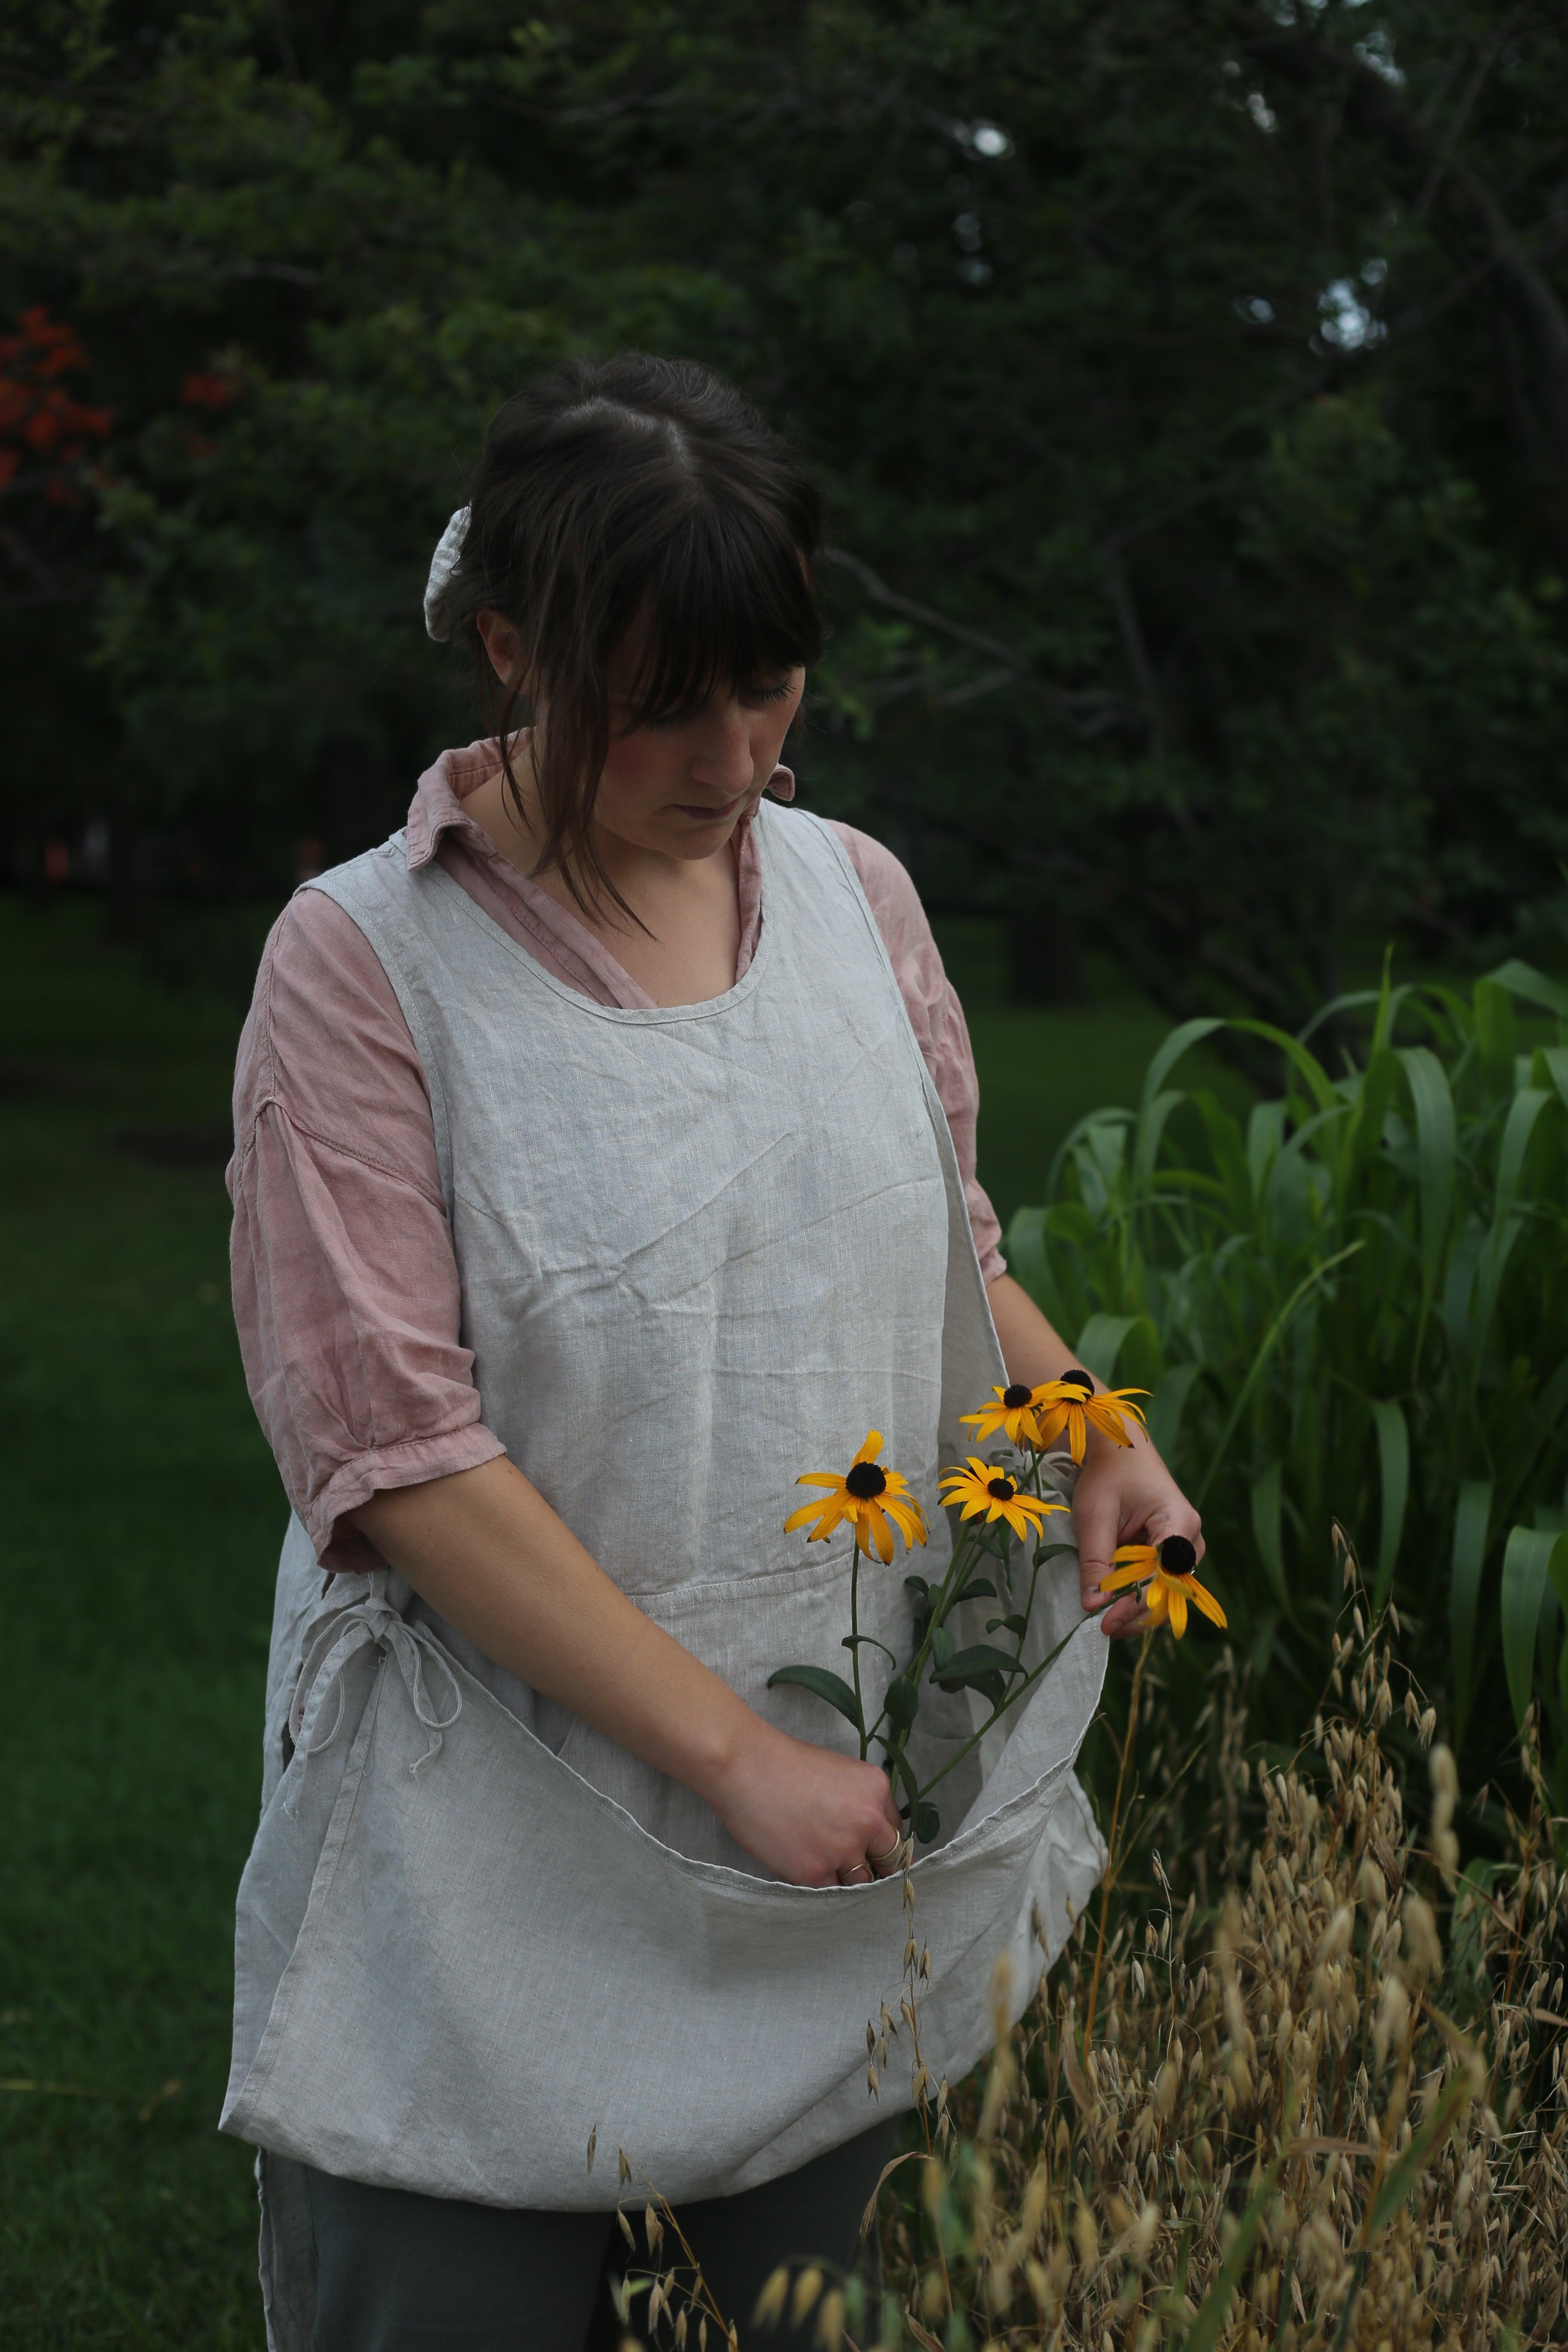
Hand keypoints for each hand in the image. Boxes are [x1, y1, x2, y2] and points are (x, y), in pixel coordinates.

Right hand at [705, 1720, 905, 1886]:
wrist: (744, 1767)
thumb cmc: (784, 1765)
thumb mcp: (838, 1772)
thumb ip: (859, 1802)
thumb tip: (866, 1835)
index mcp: (877, 1790)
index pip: (896, 1832)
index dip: (882, 1845)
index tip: (872, 1853)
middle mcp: (868, 1820)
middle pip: (887, 1861)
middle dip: (874, 1867)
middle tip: (856, 1869)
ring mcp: (843, 1849)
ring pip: (862, 1883)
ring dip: (848, 1881)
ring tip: (824, 1867)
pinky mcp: (814, 1872)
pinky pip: (831, 1893)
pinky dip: (823, 1887)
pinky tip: (808, 1872)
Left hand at [1074, 1426, 1202, 1638]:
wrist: (1120, 1448)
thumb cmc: (1108, 1475)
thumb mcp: (1094, 1515)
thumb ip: (1095, 1561)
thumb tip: (1093, 1606)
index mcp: (1179, 1522)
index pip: (1163, 1577)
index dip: (1136, 1604)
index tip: (1106, 1621)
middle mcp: (1191, 1538)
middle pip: (1171, 1592)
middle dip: (1138, 1614)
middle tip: (1103, 1627)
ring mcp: (1185, 1546)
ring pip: (1168, 1593)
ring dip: (1138, 1610)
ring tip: (1105, 1621)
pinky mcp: (1171, 1552)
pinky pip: (1160, 1583)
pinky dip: (1138, 1597)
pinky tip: (1114, 1606)